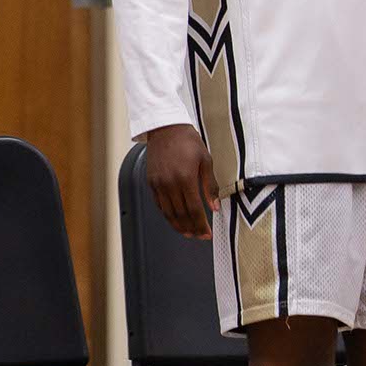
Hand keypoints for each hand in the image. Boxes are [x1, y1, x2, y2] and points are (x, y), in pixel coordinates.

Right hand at [143, 124, 218, 238]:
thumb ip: (210, 186)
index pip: (194, 209)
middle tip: (200, 236)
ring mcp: (158, 183)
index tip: (207, 233)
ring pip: (168, 212)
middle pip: (180, 214)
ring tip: (188, 233)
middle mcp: (169, 183)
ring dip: (178, 225)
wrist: (165, 128)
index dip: (201, 224)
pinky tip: (175, 219)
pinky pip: (159, 204)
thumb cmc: (189, 142)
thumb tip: (215, 207)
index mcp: (185, 177)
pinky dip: (167, 215)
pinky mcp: (151, 182)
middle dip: (191, 228)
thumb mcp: (206, 161)